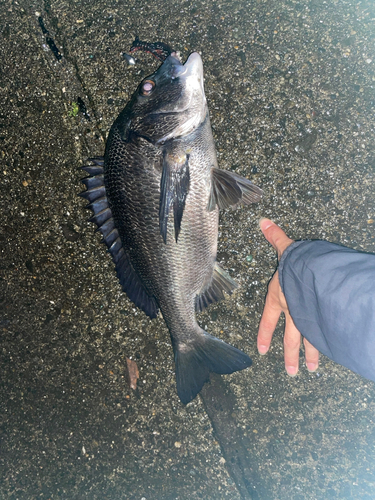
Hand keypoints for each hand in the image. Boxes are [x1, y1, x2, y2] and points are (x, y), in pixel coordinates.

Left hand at [257, 219, 318, 375]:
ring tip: (312, 370)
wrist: (316, 274)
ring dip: (311, 356)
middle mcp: (294, 311)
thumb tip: (263, 222)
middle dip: (290, 355)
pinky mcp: (325, 320)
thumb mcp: (285, 250)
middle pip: (290, 338)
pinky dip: (330, 346)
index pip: (268, 320)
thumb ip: (276, 237)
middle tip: (291, 371)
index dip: (263, 334)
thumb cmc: (298, 265)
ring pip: (310, 342)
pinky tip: (334, 355)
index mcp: (280, 298)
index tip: (261, 350)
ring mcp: (310, 318)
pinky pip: (326, 336)